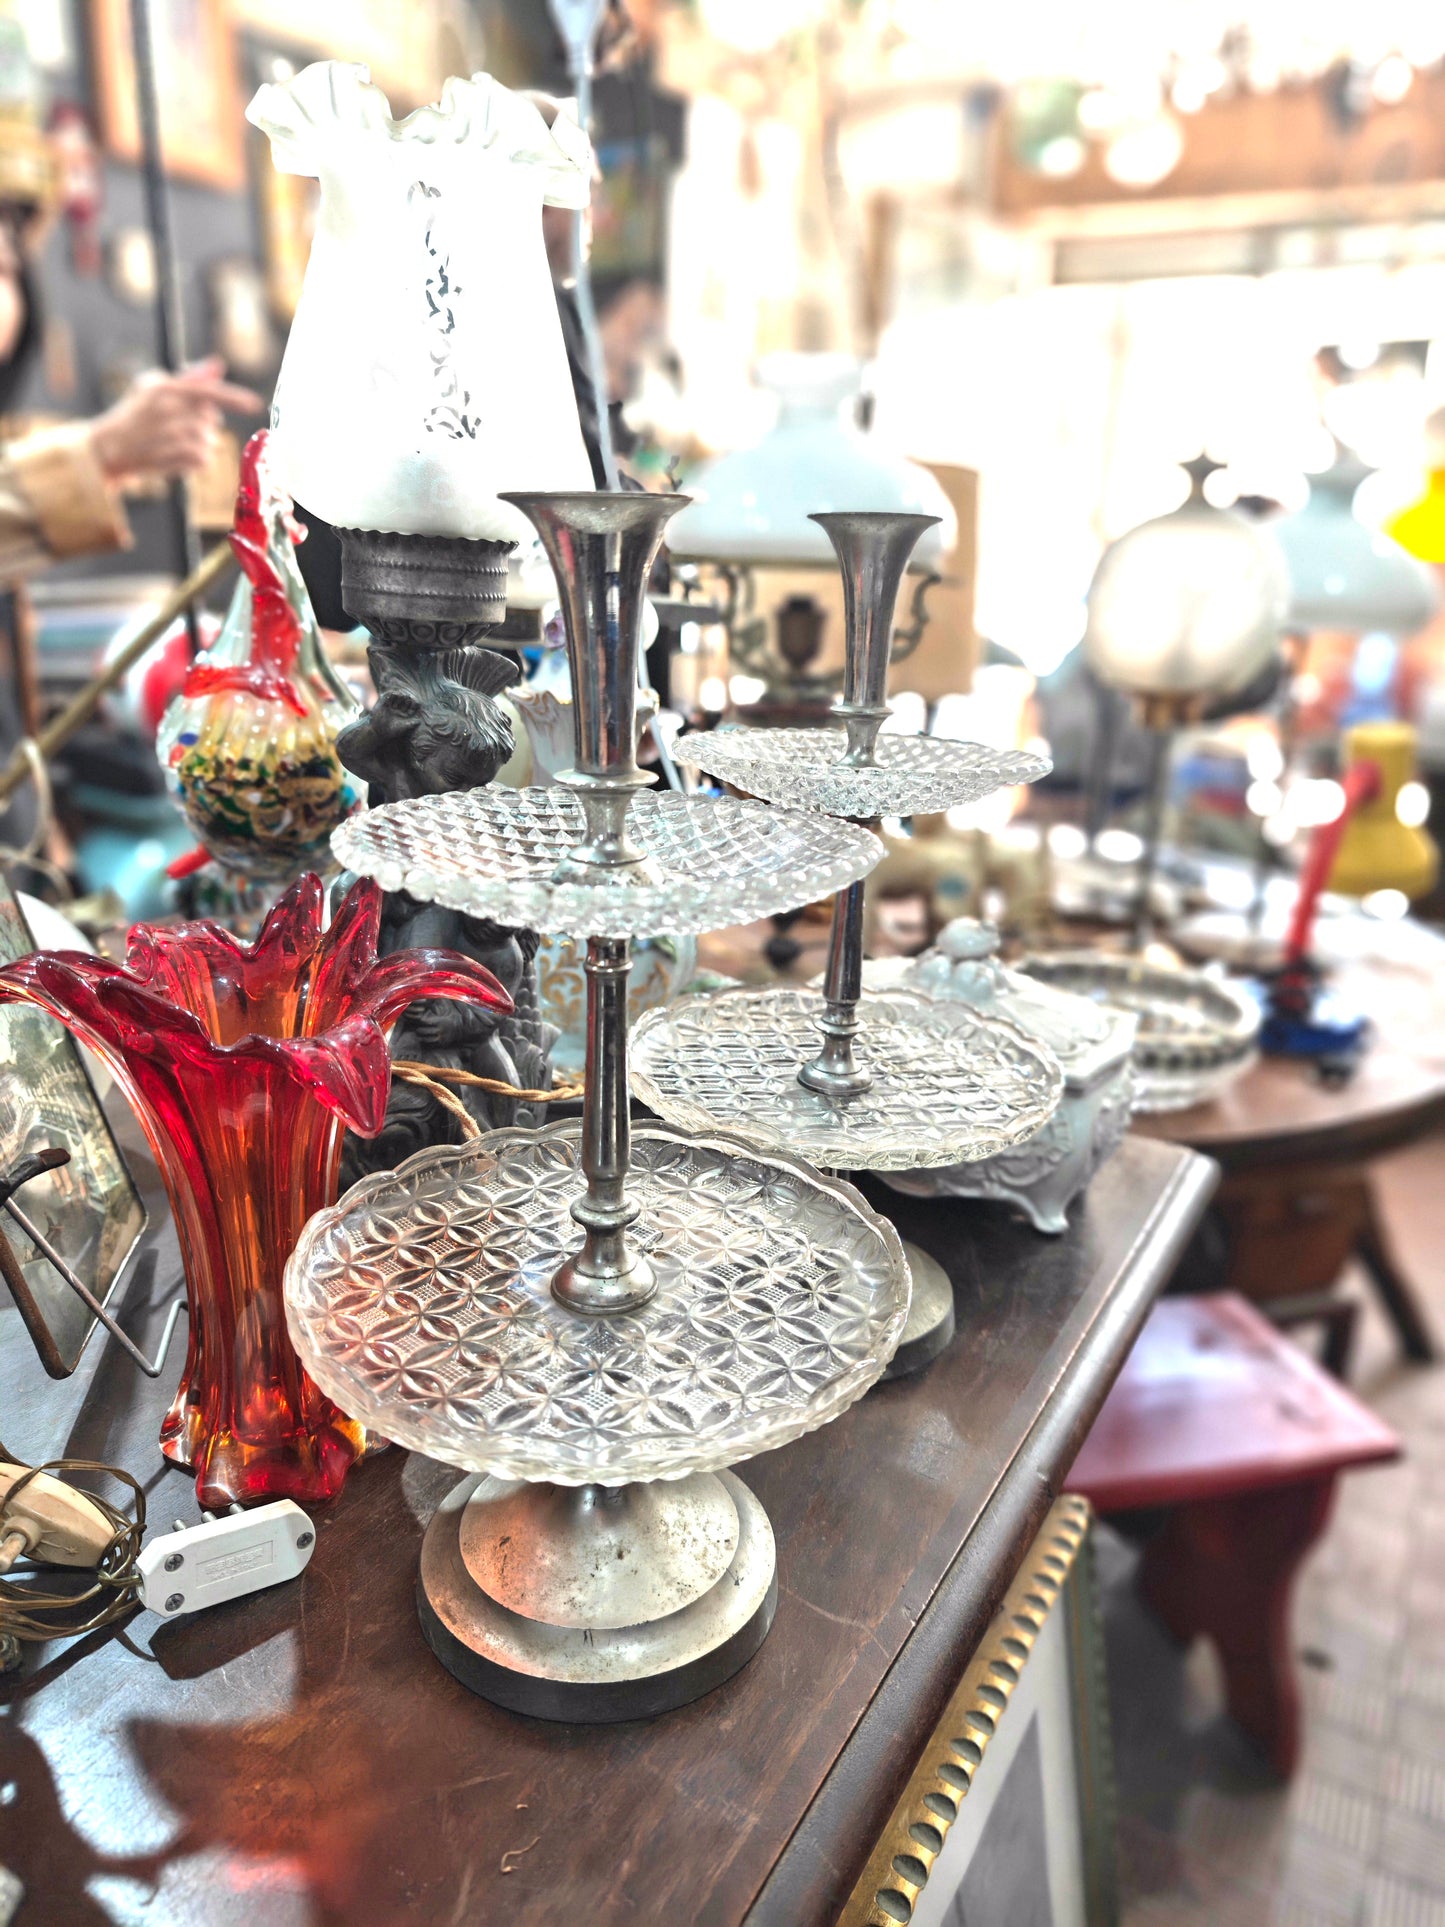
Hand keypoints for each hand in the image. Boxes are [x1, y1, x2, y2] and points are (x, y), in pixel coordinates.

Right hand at [89, 355, 262, 486]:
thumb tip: (218, 364)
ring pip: (209, 440)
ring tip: (175, 443)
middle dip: (204, 423)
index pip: (208, 391)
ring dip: (200, 443)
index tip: (256, 404)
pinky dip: (197, 460)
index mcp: (163, 388)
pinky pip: (204, 459)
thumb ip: (188, 377)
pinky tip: (178, 456)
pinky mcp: (173, 459)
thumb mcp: (152, 387)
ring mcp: (171, 436)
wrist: (106, 449)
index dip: (235, 398)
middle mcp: (168, 410)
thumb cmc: (132, 415)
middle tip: (180, 426)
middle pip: (211, 418)